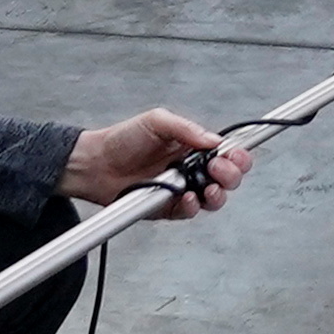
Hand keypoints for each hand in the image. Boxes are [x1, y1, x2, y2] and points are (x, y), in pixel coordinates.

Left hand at [66, 109, 246, 215]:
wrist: (95, 163)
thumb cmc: (122, 139)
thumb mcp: (156, 121)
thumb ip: (186, 128)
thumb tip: (212, 139)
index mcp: (192, 146)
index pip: (226, 152)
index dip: (238, 155)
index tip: (237, 155)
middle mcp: (191, 169)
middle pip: (228, 177)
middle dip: (231, 174)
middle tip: (219, 168)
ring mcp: (182, 189)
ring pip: (214, 198)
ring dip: (218, 193)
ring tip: (210, 187)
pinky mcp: (169, 207)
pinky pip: (189, 211)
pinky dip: (193, 206)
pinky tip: (187, 197)